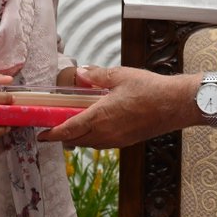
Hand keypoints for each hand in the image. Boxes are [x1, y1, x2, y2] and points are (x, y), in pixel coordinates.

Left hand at [38, 66, 199, 147]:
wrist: (176, 105)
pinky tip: (97, 124)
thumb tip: (81, 73)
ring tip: (74, 123)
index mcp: (100, 117)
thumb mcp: (120, 76)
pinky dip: (93, 137)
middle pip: (75, 140)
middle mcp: (106, 133)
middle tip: (54, 126)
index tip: (41, 134)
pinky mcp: (126, 141)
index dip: (52, 134)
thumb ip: (97, 76)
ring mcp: (116, 140)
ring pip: (89, 143)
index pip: (68, 129)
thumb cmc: (150, 90)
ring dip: (78, 136)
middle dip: (63, 135)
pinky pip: (102, 143)